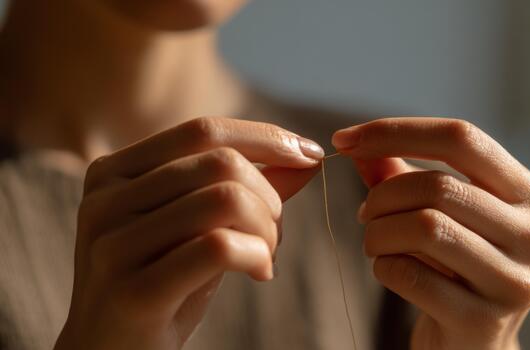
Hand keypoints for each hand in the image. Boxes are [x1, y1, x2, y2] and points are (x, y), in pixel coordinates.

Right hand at [55, 117, 323, 349]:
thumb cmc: (161, 283)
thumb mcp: (197, 226)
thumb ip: (243, 187)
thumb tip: (306, 156)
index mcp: (114, 172)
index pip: (203, 131)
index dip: (266, 138)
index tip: (309, 155)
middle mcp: (105, 199)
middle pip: (221, 163)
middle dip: (269, 196)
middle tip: (274, 233)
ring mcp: (112, 244)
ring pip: (226, 200)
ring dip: (267, 229)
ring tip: (266, 255)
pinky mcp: (132, 290)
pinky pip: (219, 246)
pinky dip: (258, 255)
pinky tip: (260, 273)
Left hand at [332, 117, 529, 349]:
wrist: (471, 342)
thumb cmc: (450, 266)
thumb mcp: (432, 211)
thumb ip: (397, 173)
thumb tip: (356, 144)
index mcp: (526, 194)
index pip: (462, 138)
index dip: (395, 131)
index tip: (344, 139)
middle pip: (438, 186)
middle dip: (382, 195)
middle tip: (364, 212)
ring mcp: (513, 282)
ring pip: (425, 227)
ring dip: (378, 232)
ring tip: (374, 241)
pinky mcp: (483, 322)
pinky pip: (410, 274)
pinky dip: (383, 266)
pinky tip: (388, 269)